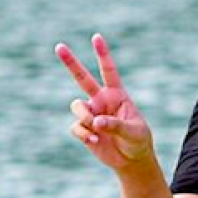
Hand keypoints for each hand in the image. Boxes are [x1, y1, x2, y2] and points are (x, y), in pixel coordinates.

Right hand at [58, 34, 154, 172]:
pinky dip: (84, 134)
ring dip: (84, 117)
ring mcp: (91, 114)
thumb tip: (96, 121)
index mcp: (117, 95)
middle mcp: (101, 101)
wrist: (131, 160)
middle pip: (82, 78)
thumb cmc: (137, 141)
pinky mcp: (83, 129)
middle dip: (71, 63)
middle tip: (59, 46)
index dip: (102, 54)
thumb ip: (116, 125)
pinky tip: (95, 141)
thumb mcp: (133, 132)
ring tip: (96, 129)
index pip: (109, 71)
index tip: (96, 37)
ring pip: (76, 106)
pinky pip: (76, 127)